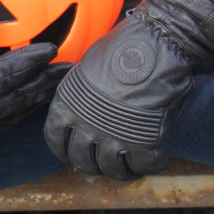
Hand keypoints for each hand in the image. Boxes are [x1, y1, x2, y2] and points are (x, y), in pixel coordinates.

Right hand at [0, 0, 57, 152]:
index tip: (50, 48)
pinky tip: (30, 95)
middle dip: (43, 83)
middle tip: (70, 68)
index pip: (2, 78)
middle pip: (14, 101)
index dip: (28, 63)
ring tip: (57, 80)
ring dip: (34, 97)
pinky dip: (17, 109)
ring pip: (10, 116)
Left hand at [44, 0, 213, 180]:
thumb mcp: (87, 68)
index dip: (67, 151)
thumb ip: (81, 95)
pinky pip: (144, 166)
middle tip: (108, 161)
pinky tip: (158, 158)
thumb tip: (83, 110)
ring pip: (112, 169)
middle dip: (94, 165)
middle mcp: (85, 124)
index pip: (55, 141)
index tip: (78, 152)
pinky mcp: (142, 141)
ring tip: (133, 164)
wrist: (158, 43)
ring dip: (123, 170)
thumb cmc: (125, 47)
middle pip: (82, 161)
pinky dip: (152, 165)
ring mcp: (112, 135)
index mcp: (67, 104)